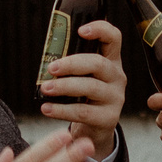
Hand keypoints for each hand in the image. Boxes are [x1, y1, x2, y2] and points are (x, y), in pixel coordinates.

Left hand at [39, 19, 125, 156]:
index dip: (100, 30)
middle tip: (51, 68)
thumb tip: (46, 55)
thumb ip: (73, 65)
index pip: (114, 38)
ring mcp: (115, 98)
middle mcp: (117, 77)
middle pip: (98, 63)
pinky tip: (47, 108)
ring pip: (90, 87)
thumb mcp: (84, 77)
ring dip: (64, 87)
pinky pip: (83, 112)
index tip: (80, 30)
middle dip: (72, 64)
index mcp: (111, 61)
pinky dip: (62, 110)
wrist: (93, 131)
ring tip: (44, 89)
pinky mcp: (109, 118)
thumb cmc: (83, 98)